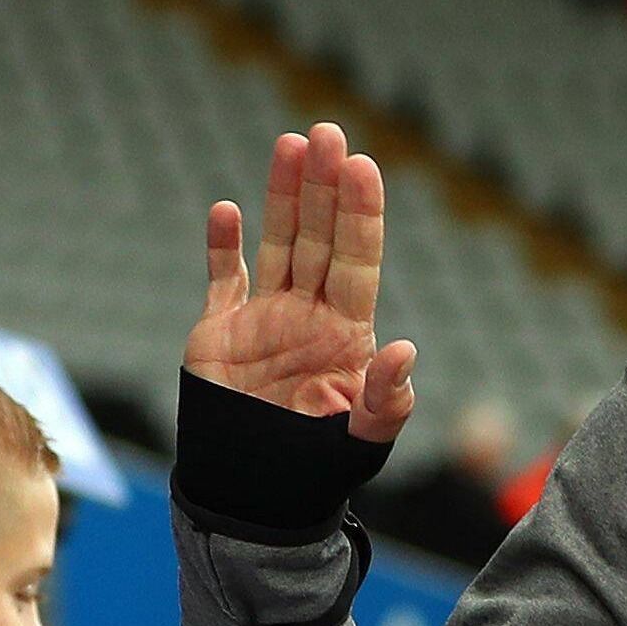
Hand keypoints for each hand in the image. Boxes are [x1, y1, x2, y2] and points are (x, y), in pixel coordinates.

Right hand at [185, 122, 416, 442]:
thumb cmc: (318, 467)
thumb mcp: (364, 439)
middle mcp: (310, 313)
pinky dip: (222, 245)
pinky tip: (226, 209)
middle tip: (328, 132)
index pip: (359, 258)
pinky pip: (224, 277)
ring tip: (291, 144)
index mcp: (349, 331)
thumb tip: (405, 350)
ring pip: (279, 242)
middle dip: (325, 185)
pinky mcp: (221, 330)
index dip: (362, 212)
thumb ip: (387, 399)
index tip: (364, 165)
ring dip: (284, 195)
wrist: (256, 492)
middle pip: (321, 236)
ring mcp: (266, 317)